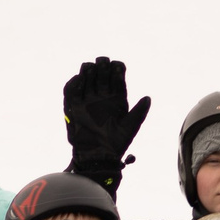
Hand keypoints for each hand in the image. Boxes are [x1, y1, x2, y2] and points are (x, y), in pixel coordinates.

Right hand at [62, 56, 150, 188]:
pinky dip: (74, 83)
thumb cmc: (116, 143)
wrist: (98, 155)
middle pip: (101, 72)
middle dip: (102, 65)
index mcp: (117, 98)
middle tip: (103, 64)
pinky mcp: (74, 106)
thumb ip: (139, 113)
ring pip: (86, 77)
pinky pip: (71, 90)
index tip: (118, 68)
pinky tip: (80, 79)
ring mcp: (88, 100)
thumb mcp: (130, 127)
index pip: (117, 76)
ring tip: (91, 70)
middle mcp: (102, 96)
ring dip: (88, 70)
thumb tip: (148, 98)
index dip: (117, 68)